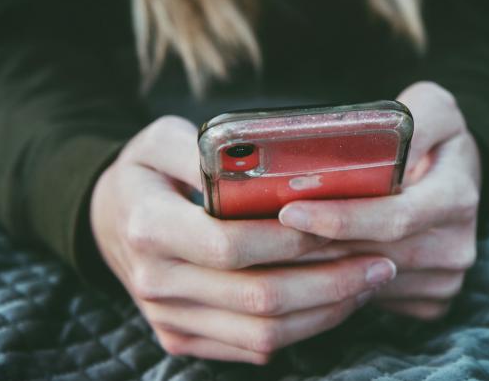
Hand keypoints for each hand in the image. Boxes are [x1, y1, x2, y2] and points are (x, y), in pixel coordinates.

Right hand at [90, 116, 397, 363]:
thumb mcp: (159, 139)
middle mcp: (156, 281)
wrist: (108, 220)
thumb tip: (262, 161)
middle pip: (258, 298)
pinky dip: (302, 329)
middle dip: (329, 282)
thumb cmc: (145, 172)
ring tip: (368, 282)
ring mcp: (168, 318)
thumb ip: (205, 146)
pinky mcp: (182, 338)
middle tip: (380, 262)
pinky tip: (334, 300)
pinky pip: (252, 349)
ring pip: (262, 334)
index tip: (342, 225)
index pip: (231, 245)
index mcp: (149, 227)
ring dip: (325, 311)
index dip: (293, 240)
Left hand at [279, 81, 480, 319]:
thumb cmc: (435, 136)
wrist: (458, 175)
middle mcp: (456, 245)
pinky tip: (308, 262)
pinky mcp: (430, 300)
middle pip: (373, 255)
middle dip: (314, 247)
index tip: (291, 210)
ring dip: (318, 267)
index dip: (341, 218)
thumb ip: (411, 118)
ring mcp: (444, 279)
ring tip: (273, 246)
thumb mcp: (433, 107)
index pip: (395, 217)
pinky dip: (338, 285)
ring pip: (367, 281)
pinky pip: (373, 298)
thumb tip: (377, 143)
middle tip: (263, 233)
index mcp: (457, 196)